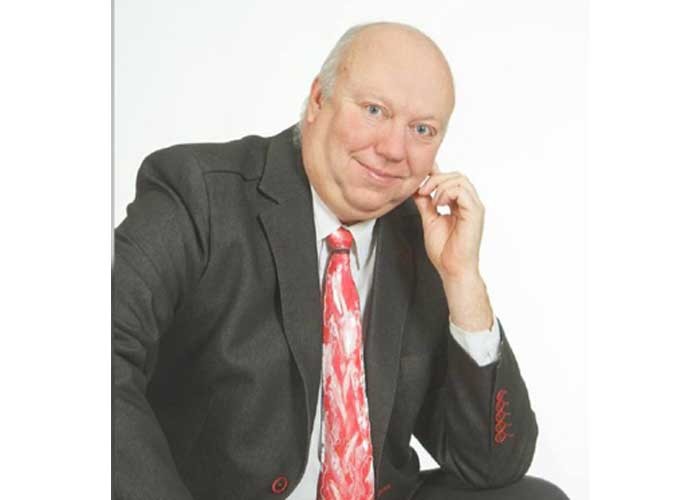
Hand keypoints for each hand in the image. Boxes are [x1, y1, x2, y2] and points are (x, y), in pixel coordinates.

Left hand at [412, 163, 484, 278]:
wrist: (452, 269)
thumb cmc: (444, 251)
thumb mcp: (429, 220)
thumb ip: (425, 203)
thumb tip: (417, 190)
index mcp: (460, 205)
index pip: (451, 179)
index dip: (436, 173)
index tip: (420, 175)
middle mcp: (469, 203)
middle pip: (456, 175)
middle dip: (435, 178)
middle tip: (421, 191)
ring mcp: (474, 207)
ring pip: (460, 179)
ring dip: (440, 185)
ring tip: (430, 200)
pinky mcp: (475, 212)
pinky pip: (462, 190)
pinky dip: (446, 193)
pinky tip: (438, 204)